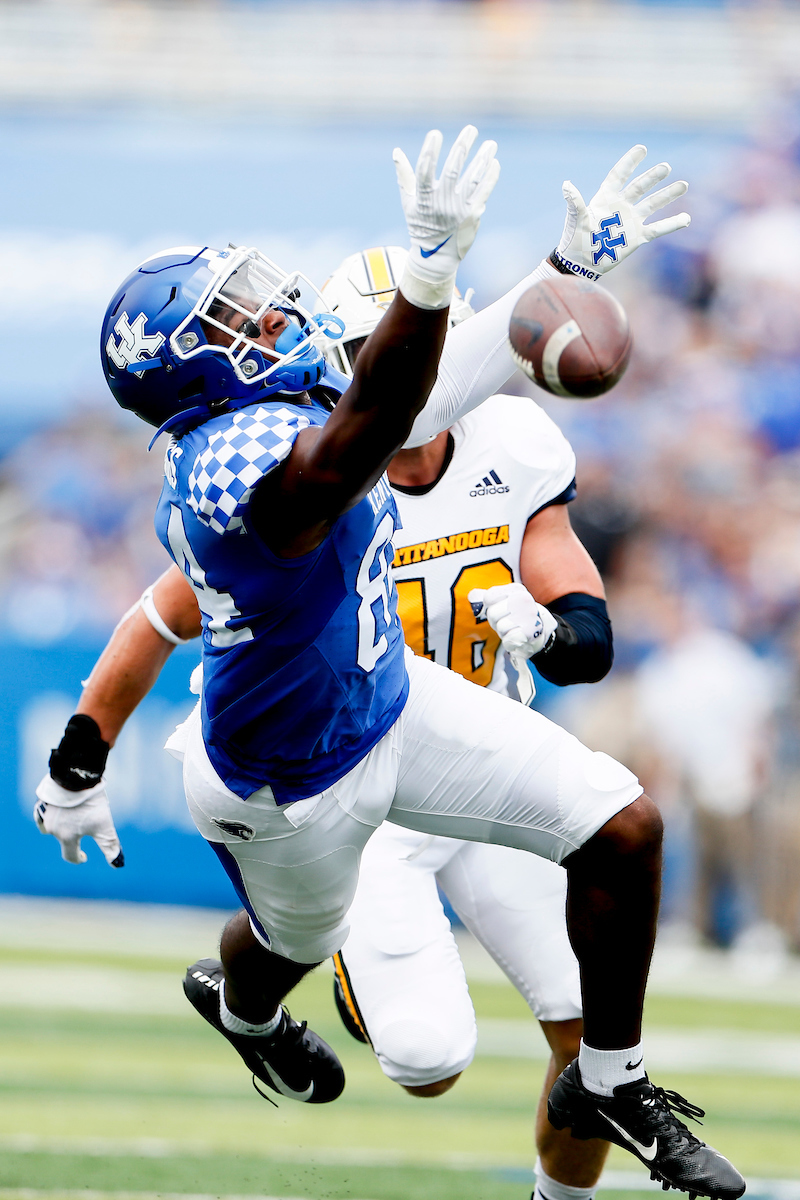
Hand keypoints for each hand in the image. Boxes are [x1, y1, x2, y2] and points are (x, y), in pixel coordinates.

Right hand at [34, 775, 123, 867]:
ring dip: (61, 825)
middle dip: (72, 837)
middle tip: (83, 828)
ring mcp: (44, 814)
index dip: (78, 858)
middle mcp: (52, 828)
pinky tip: (61, 806)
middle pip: (62, 838)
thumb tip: (118, 864)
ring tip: (72, 817)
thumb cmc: (90, 803)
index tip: (84, 856)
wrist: (76, 776)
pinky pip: (44, 813)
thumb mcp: (104, 825)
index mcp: (66, 837)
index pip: (70, 855)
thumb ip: (109, 845)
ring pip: (51, 826)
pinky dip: (53, 813)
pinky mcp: (42, 801)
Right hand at [393, 125, 499, 308]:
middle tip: (471, 129)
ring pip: (472, 178)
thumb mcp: (409, 203)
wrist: (436, 257)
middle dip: (462, 147)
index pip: (425, 170)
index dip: (430, 150)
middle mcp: (442, 202)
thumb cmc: (421, 226)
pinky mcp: (472, 215)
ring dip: (483, 158)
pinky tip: (494, 162)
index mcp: (424, 198)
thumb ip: (405, 177)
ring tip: (491, 144)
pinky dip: (490, 176)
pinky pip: (483, 191)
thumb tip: (396, 152)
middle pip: (453, 169)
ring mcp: (459, 209)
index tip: (435, 133)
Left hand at [469, 582, 557, 658]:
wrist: (541, 632)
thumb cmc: (517, 616)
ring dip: (504, 632)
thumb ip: (489, 597)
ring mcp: (528, 615)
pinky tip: (518, 638)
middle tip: (508, 622)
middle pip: (492, 613)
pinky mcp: (530, 632)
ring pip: (500, 627)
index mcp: (516, 589)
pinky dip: (510, 642)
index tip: (500, 609)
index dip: (490, 607)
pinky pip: (508, 639)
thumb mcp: (505, 601)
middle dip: (496, 621)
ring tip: (514, 629)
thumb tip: (472, 595)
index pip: (488, 597)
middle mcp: (524, 599)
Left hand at [554, 145, 688, 278]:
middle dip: (653, 177)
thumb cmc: (575, 240)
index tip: (642, 149)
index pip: (619, 175)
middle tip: (666, 167)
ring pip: (653, 204)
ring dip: (668, 195)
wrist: (582, 263)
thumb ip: (575, 202)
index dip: (630, 162)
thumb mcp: (576, 219)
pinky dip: (672, 224)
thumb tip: (566, 185)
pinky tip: (686, 218)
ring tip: (683, 185)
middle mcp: (621, 206)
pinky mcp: (637, 237)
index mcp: (605, 198)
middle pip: (640, 187)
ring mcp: (631, 220)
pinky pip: (658, 228)